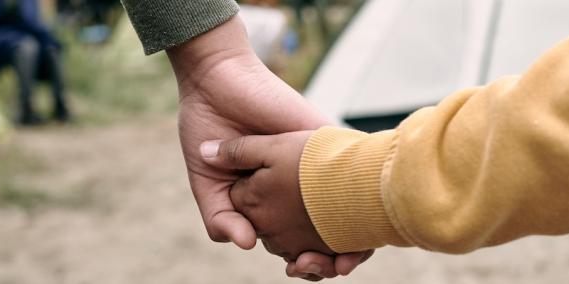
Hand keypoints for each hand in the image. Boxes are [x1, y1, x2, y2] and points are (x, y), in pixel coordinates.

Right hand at [168, 16, 370, 279]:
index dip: (306, 263)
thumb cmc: (208, 129)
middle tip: (313, 265)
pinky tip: (352, 221)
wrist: (215, 81)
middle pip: (331, 235)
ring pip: (352, 211)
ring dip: (352, 241)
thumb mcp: (207, 184)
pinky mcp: (326, 139)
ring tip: (336, 259)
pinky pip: (356, 170)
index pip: (300, 243)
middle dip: (330, 261)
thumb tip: (247, 244)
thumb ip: (221, 218)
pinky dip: (361, 201)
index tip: (297, 268)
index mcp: (275, 202)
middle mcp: (301, 188)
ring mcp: (317, 166)